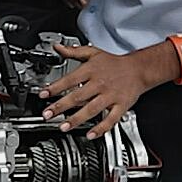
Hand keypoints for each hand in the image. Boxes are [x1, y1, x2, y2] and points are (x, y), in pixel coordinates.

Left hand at [38, 44, 171, 139]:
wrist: (138, 69)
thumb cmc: (114, 63)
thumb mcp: (92, 52)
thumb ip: (73, 51)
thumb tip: (57, 47)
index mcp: (91, 70)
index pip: (70, 79)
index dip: (55, 87)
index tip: (43, 94)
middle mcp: (100, 84)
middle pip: (78, 96)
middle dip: (61, 106)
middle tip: (48, 114)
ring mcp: (111, 96)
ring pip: (92, 109)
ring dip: (76, 119)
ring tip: (63, 126)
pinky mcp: (121, 106)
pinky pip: (111, 119)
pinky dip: (101, 128)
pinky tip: (91, 134)